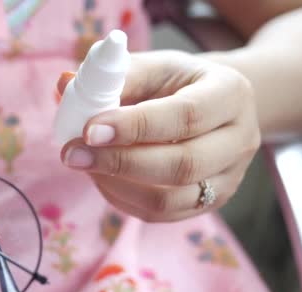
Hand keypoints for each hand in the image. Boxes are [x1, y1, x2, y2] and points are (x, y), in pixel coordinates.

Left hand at [58, 51, 259, 221]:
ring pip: (169, 198)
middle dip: (118, 162)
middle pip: (181, 164)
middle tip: (72, 154)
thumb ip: (112, 76)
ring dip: (115, 184)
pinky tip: (99, 177)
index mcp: (230, 94)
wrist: (210, 106)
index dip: (134, 126)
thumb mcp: (152, 67)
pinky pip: (160, 214)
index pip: (185, 115)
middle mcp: (239, 140)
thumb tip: (62, 85)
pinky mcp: (208, 203)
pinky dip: (121, 198)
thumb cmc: (175, 83)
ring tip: (83, 164)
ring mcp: (228, 178)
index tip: (88, 129)